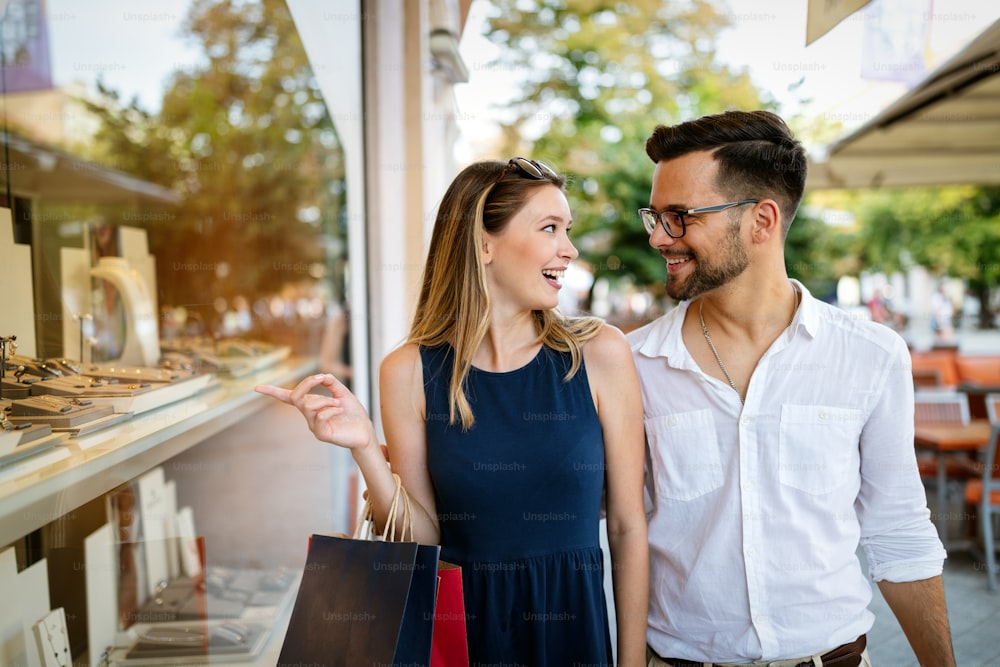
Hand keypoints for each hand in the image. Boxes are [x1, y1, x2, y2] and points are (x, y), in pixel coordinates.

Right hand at [255, 374, 375, 451]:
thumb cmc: (353, 413)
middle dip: (307, 383)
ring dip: (326, 400)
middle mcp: (308, 415)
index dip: (272, 392)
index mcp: (311, 405)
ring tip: (339, 403)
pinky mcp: (321, 434)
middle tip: (321, 378)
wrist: (364, 431)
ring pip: (309, 405)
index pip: (288, 397)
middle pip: (296, 396)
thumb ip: (331, 382)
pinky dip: (331, 409)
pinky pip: (320, 416)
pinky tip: (340, 410)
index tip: (256, 387)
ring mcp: (313, 426)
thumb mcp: (342, 392)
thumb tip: (321, 375)